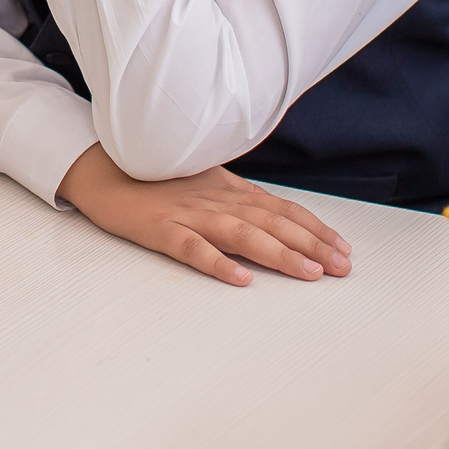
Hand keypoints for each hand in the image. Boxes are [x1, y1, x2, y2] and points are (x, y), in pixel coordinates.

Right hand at [58, 143, 351, 285]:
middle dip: (312, 245)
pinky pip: (192, 248)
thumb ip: (240, 200)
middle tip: (342, 267)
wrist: (105, 170)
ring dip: (278, 254)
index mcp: (230, 191)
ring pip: (242, 235)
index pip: (283, 210)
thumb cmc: (158, 179)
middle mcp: (217, 201)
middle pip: (272, 223)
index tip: (343, 249)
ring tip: (308, 273)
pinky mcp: (161, 229)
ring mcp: (189, 215)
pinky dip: (217, 263)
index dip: (316, 230)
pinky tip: (239, 278)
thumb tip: (279, 218)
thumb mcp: (207, 183)